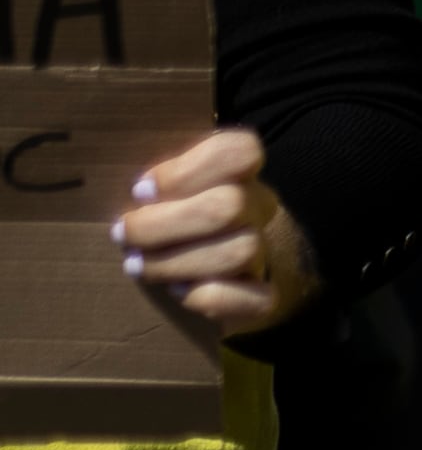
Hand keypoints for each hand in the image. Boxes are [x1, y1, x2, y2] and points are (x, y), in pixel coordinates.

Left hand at [113, 129, 321, 337]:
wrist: (240, 272)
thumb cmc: (182, 224)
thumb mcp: (172, 191)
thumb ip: (156, 185)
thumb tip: (125, 192)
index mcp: (237, 176)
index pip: (240, 151)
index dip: (186, 171)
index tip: (141, 191)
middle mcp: (259, 209)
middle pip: (230, 206)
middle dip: (163, 224)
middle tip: (123, 234)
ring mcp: (269, 251)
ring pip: (241, 251)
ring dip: (176, 263)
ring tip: (137, 265)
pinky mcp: (270, 295)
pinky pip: (257, 298)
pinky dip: (211, 297)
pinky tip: (180, 292)